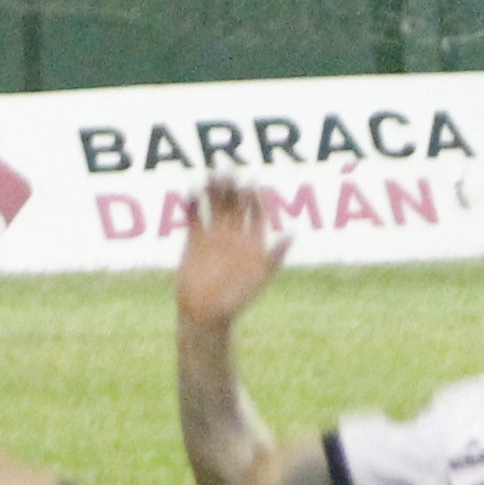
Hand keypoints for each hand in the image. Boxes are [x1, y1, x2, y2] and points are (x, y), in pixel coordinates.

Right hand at [175, 177, 289, 329]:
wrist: (207, 314)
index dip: (256, 197)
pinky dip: (192, 205)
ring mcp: (215, 234)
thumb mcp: (260, 278)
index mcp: (253, 240)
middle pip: (235, 203)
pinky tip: (191, 194)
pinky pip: (194, 217)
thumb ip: (274, 256)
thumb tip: (292, 235)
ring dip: (212, 190)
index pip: (258, 211)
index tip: (253, 184)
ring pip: (215, 205)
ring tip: (209, 176)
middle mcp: (235, 233)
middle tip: (229, 170)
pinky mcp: (195, 239)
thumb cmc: (237, 300)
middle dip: (232, 186)